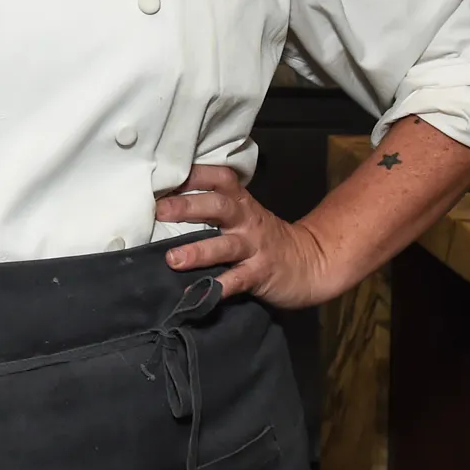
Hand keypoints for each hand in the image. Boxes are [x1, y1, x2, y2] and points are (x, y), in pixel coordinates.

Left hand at [154, 164, 335, 308]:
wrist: (310, 263)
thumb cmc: (264, 237)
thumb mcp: (244, 214)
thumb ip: (214, 207)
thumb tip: (165, 204)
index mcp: (241, 202)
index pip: (219, 178)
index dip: (194, 174)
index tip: (165, 175)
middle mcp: (246, 220)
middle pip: (218, 206)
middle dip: (188, 207)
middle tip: (159, 210)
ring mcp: (254, 247)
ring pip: (225, 245)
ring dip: (198, 251)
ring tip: (173, 258)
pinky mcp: (260, 274)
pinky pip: (237, 280)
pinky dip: (217, 288)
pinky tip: (197, 295)